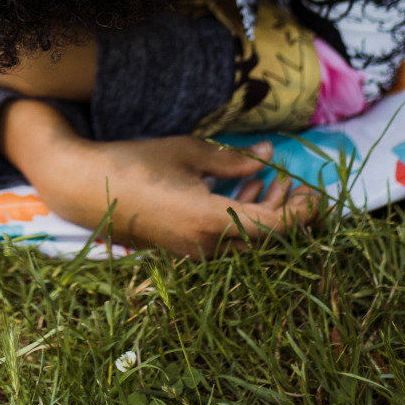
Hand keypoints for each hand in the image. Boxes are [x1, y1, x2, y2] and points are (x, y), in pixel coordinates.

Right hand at [0, 100, 320, 257]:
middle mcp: (204, 246)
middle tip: (303, 187)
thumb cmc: (135, 163)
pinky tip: (247, 190)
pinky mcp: (183, 249)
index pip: (274, 227)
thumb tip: (269, 156)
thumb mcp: (189, 152)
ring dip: (265, 212)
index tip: (319, 195)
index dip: (302, 214)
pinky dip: (240, 216)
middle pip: (264, 238)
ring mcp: (193, 252)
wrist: (85, 188)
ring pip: (245, 238)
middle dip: (289, 212)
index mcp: (208, 220)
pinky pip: (225, 237)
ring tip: (277, 182)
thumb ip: (234, 160)